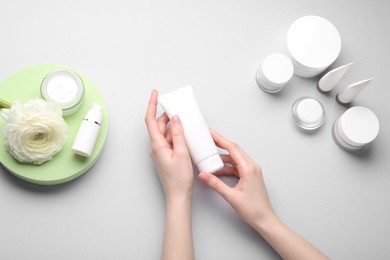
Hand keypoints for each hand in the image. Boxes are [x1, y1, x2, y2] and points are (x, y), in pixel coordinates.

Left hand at [145, 89, 193, 200]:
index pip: (151, 120)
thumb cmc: (179, 179)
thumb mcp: (182, 154)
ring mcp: (160, 151)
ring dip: (174, 127)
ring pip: (165, 133)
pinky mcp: (165, 155)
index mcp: (157, 145)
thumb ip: (178, 134)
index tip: (155, 94)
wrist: (178, 196)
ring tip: (186, 124)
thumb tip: (175, 119)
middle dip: (168, 116)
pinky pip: (169, 140)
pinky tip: (185, 135)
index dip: (152, 105)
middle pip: (159, 125)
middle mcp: (156, 147)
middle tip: (179, 109)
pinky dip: (176, 135)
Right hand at [199, 129, 327, 259]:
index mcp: (249, 169)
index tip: (212, 133)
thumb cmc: (254, 209)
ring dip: (223, 157)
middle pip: (235, 150)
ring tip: (211, 158)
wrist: (264, 219)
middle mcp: (252, 167)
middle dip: (221, 143)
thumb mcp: (231, 196)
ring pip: (236, 158)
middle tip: (210, 139)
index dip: (221, 139)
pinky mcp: (250, 176)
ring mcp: (252, 171)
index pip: (232, 148)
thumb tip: (204, 175)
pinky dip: (227, 166)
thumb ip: (215, 184)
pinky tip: (219, 170)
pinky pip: (237, 166)